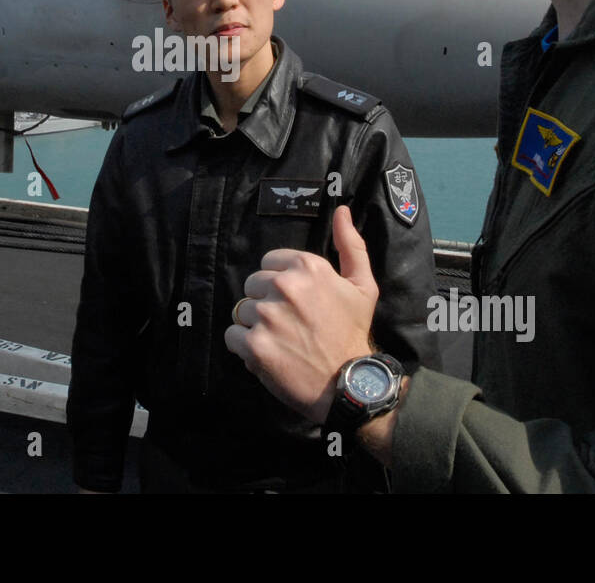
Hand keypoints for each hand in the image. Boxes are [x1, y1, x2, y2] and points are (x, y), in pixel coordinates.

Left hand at [224, 205, 377, 422]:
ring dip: (255, 326)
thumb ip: (350, 245)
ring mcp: (267, 315)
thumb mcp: (362, 285)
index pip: (268, 263)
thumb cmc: (353, 332)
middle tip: (289, 324)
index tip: (295, 302)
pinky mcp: (254, 344)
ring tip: (280, 340)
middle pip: (252, 285)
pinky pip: (232, 336)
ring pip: (241, 310)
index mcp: (307, 266)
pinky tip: (267, 354)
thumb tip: (341, 211)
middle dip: (266, 303)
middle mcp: (285, 286)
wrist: (350, 383)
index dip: (279, 283)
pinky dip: (244, 347)